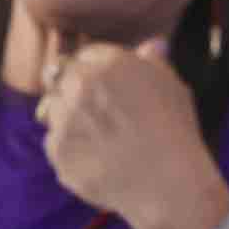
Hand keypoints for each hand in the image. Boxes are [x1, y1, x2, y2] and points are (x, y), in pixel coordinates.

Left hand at [35, 40, 227, 228]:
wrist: (168, 183)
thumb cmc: (176, 133)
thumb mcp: (173, 87)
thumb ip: (154, 62)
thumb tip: (151, 45)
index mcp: (109, 63)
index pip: (86, 55)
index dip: (94, 71)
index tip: (104, 90)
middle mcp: (81, 84)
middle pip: (61, 78)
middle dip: (73, 92)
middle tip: (95, 116)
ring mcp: (65, 117)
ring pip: (51, 110)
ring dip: (66, 119)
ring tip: (97, 140)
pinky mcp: (57, 149)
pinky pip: (52, 143)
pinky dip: (67, 150)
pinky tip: (93, 160)